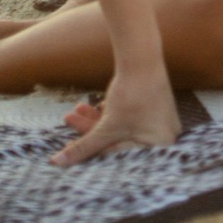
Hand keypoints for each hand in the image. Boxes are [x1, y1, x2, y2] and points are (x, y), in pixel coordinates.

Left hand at [51, 63, 178, 164]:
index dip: (94, 154)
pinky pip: (125, 118)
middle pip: (120, 142)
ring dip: (95, 122)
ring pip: (120, 128)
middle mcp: (163, 135)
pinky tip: (91, 107)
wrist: (142, 60)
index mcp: (160, 144)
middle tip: (71, 129)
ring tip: (74, 113)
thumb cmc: (133, 95)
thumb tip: (59, 162)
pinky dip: (108, 114)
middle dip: (92, 134)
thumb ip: (84, 147)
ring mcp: (158, 120)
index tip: (73, 150)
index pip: (121, 155)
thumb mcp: (106, 127)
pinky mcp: (150, 108)